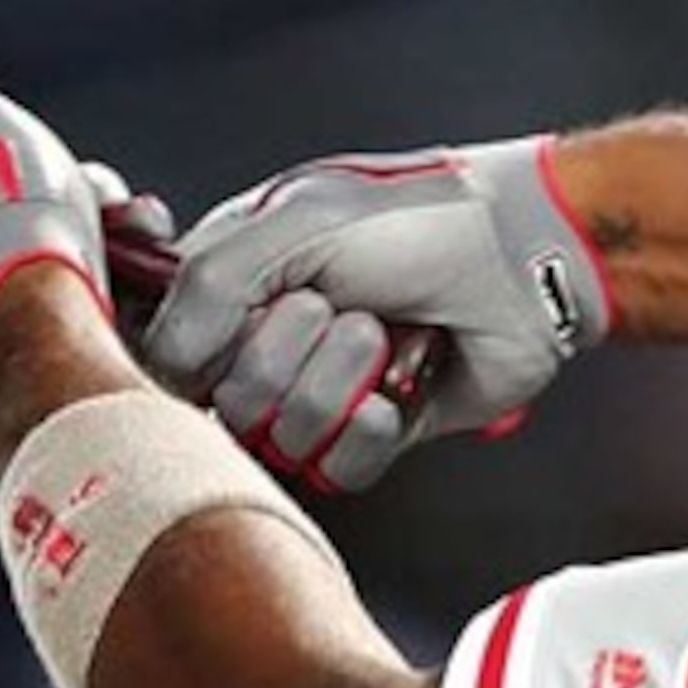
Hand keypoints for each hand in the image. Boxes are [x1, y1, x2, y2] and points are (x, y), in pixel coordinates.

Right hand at [138, 137, 611, 491]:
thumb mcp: (293, 222)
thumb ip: (205, 285)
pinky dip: (369, 427)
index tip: (232, 313)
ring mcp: (320, 388)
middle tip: (333, 305)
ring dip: (334, 385)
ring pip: (276, 438)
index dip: (191, 346)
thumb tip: (162, 362)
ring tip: (379, 333)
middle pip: (219, 399)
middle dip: (279, 356)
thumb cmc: (421, 219)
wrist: (525, 259)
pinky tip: (399, 387)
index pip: (163, 344)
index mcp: (234, 275)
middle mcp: (268, 336)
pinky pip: (335, 468)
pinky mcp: (373, 434)